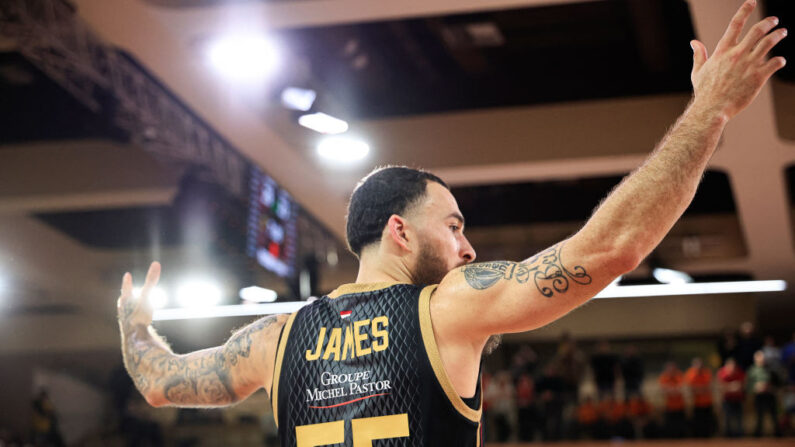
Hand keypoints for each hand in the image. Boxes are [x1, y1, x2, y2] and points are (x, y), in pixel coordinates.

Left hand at [117, 262, 160, 331]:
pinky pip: (137, 329)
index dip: (127, 284)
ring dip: (133, 312)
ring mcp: (129, 328)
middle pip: (124, 305)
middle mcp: (125, 317)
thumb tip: (156, 263)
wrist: (135, 345)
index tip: (127, 276)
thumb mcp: (145, 297)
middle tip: (126, 293)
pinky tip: (145, 330)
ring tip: (135, 311)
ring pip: (129, 317)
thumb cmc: (138, 320)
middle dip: (126, 299)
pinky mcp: (136, 338)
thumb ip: (150, 281)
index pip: (126, 292)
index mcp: (125, 306)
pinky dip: (140, 325)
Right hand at [690, 0, 786, 118]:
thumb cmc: (704, 92)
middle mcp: (737, 54)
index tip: (752, 2)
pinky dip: (780, 60)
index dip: (745, 10)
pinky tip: (780, 61)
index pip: (735, 24)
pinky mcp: (758, 77)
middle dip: (768, 22)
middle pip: (757, 30)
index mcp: (722, 51)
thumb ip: (699, 54)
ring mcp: (749, 65)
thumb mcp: (698, 71)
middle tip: (774, 20)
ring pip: (769, 42)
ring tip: (782, 32)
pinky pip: (775, 62)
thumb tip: (693, 42)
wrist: (712, 109)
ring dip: (778, 35)